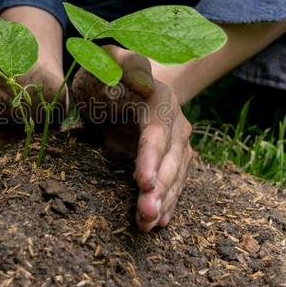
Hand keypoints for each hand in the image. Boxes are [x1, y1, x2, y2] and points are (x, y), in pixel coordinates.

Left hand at [72, 46, 192, 231]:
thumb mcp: (108, 61)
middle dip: (160, 188)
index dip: (152, 157)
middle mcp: (175, 123)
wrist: (122, 84)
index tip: (143, 181)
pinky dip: (166, 204)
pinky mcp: (172, 160)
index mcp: (160, 100)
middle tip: (145, 212)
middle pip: (171, 160)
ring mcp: (177, 143)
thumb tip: (142, 82)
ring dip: (163, 202)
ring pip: (175, 176)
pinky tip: (157, 222)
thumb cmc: (108, 73)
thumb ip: (122, 64)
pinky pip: (173, 184)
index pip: (157, 132)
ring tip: (147, 224)